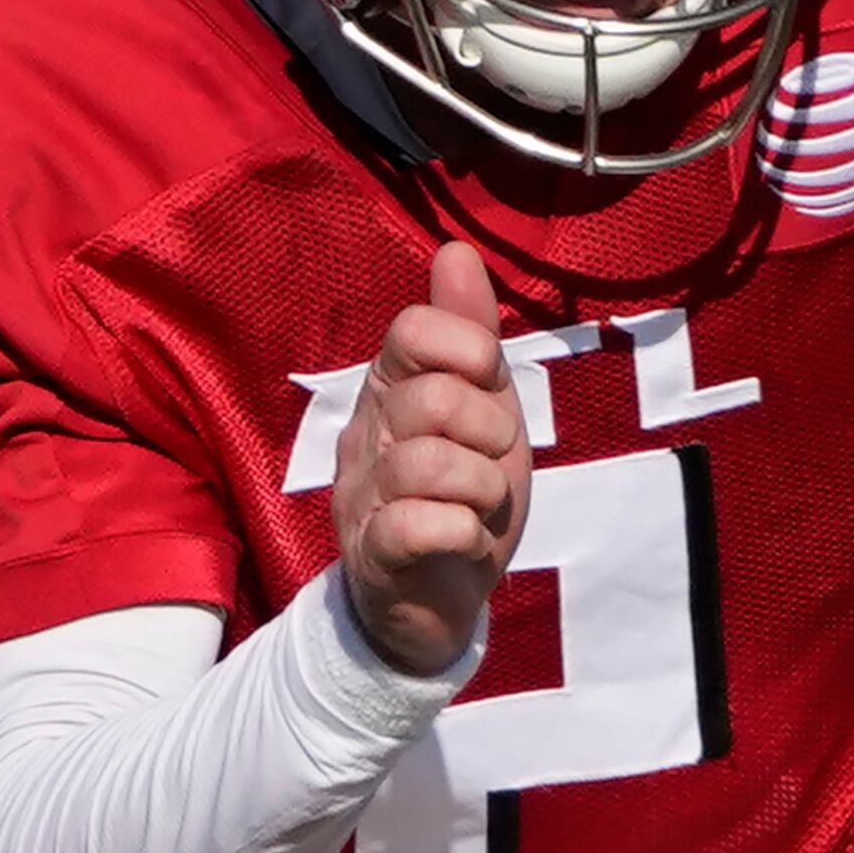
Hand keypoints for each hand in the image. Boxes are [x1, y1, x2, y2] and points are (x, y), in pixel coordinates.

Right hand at [332, 238, 525, 679]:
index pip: (413, 330)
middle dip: (488, 431)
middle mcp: (366, 434)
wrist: (436, 601)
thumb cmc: (460, 494)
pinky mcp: (372, 556)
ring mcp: (363, 497)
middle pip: (431, 399)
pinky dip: (463, 535)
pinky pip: (418, 526)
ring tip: (479, 508)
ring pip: (427, 464)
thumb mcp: (483, 407)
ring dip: (481, 490)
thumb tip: (456, 250)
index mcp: (390, 389)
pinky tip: (466, 542)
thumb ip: (469, 334)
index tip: (488, 385)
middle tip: (491, 461)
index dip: (468, 351)